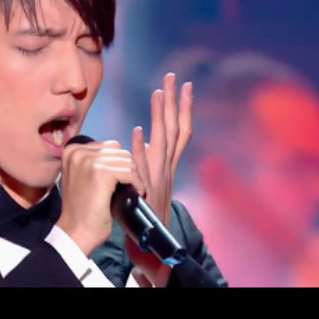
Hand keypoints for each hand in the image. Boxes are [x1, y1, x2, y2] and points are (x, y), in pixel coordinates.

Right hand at [58, 140, 146, 256]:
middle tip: (127, 186)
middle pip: (118, 150)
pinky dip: (137, 183)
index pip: (108, 146)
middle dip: (127, 168)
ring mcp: (89, 161)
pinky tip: (136, 192)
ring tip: (131, 190)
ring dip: (133, 176)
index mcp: (72, 150)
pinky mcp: (102, 173)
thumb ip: (93, 162)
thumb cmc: (81, 209)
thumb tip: (119, 155)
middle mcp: (78, 151)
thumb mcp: (80, 177)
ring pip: (127, 160)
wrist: (76, 231)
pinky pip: (130, 171)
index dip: (118, 164)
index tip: (118, 181)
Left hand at [125, 72, 193, 285]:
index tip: (183, 84)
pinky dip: (140, 148)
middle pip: (176, 128)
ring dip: (160, 116)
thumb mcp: (149, 178)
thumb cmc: (145, 208)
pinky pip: (143, 165)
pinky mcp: (146, 188)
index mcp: (168, 163)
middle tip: (174, 77)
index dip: (182, 106)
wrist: (151, 241)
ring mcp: (158, 177)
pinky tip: (135, 131)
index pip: (179, 129)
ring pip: (163, 141)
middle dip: (176, 102)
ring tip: (158, 92)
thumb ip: (146, 159)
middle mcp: (167, 167)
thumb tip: (138, 138)